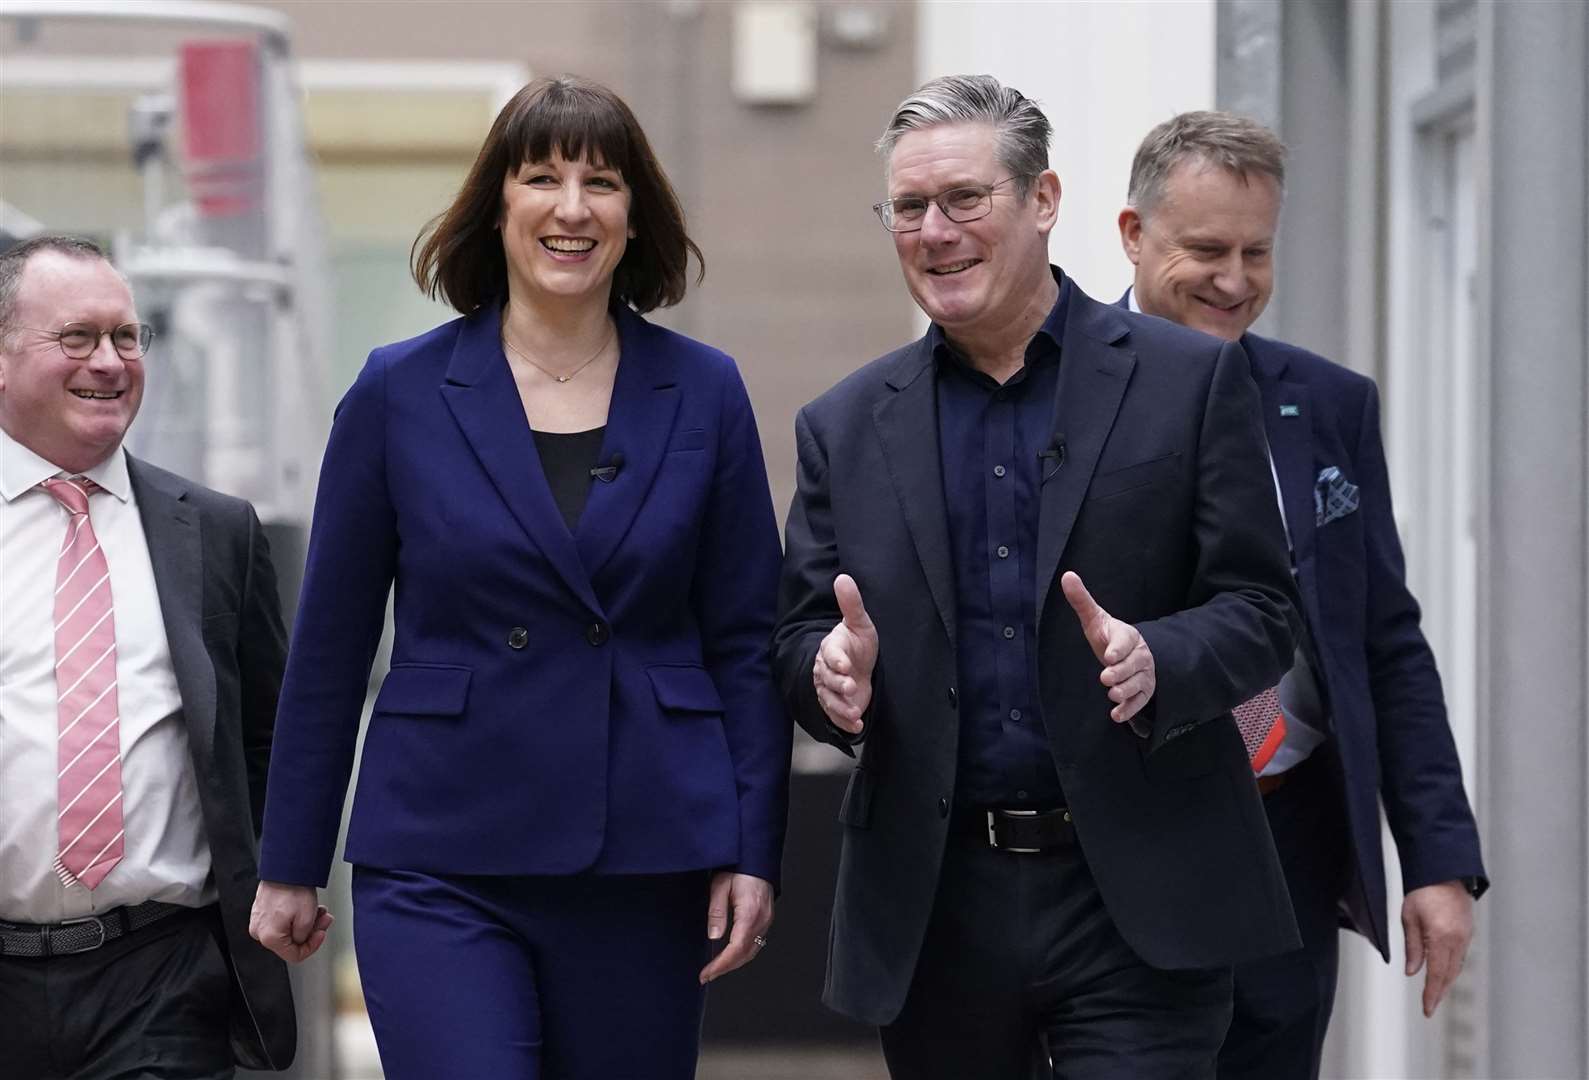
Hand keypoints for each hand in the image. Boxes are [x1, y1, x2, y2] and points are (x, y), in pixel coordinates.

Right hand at [250, 880, 332, 963]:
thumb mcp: (306, 919)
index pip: (294, 956)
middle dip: (311, 932)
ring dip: (306, 923)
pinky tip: (307, 908)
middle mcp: (260, 932)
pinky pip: (281, 921)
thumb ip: (303, 938)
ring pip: (288, 931)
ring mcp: (259, 921)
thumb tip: (301, 942)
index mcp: (269, 938)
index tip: (320, 935)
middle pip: (291, 942)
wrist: (285, 868)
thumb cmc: (293, 889)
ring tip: (319, 911)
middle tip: (324, 920)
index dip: (311, 947)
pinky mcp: (262, 912)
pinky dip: (296, 917)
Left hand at [698, 871, 773, 983]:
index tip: (707, 973)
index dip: (721, 965)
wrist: (756, 855)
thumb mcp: (720, 886)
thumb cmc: (739, 867)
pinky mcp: (766, 918)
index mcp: (750, 913)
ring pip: (752, 950)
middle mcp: (762, 920)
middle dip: (726, 968)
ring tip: (716, 968)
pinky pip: (756, 942)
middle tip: (707, 975)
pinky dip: (742, 953)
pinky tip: (731, 954)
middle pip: (746, 954)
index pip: (736, 948)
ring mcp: (766, 920)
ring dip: (734, 963)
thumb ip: (717, 912)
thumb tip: (715, 937)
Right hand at [812, 574, 878, 734]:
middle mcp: (826, 670)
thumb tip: (843, 577)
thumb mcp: (859, 623)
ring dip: (841, 707)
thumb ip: (851, 604)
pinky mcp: (837, 705)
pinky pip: (835, 715)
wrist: (860, 667)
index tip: (845, 665)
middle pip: (828, 679)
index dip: (837, 661)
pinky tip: (857, 725)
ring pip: (829, 699)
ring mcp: (830, 690)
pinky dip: (845, 722)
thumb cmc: (858, 644)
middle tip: (852, 686)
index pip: (830, 655)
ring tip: (855, 712)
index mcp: (831, 649)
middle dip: (839, 684)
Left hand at [1061, 571, 1155, 724]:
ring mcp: (1144, 675)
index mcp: (1128, 636)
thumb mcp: (1094, 618)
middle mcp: (1140, 656)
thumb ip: (1082, 600)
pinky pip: (1140, 702)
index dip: (1119, 648)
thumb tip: (1067, 576)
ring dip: (1125, 691)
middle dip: (1121, 672)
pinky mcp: (1143, 691)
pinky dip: (1129, 710)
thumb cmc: (1108, 636)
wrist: (1128, 654)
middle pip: (1134, 665)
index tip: (1109, 655)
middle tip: (1106, 677)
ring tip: (1111, 693)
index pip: (1126, 640)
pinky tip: (1116, 715)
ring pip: (1138, 684)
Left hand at [1402, 880, 1473, 1016]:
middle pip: (1449, 975)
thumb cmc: (1422, 891)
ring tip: (1436, 994)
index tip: (1427, 1009)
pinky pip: (1460, 956)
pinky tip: (1445, 973)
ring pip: (1456, 967)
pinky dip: (1452, 968)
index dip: (1431, 994)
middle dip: (1439, 992)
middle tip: (1430, 1007)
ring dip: (1446, 982)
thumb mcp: (1409, 918)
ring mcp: (1465, 936)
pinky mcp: (1468, 932)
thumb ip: (1413, 947)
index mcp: (1441, 937)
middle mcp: (1457, 940)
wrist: (1443, 872)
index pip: (1436, 974)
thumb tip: (1412, 971)